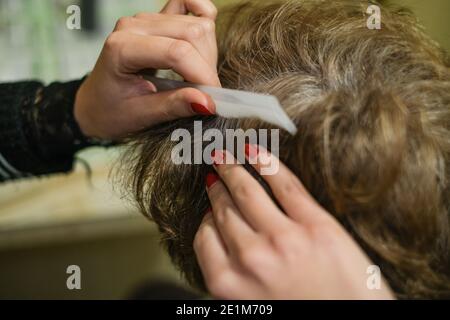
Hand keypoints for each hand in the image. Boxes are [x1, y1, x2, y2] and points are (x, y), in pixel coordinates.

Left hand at [74, 0, 219, 139]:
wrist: (96, 103)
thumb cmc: (111, 110)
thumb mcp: (140, 116)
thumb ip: (174, 106)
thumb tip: (208, 103)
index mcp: (122, 48)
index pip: (176, 51)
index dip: (202, 74)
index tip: (214, 99)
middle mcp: (134, 26)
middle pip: (192, 33)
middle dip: (206, 66)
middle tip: (205, 94)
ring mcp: (146, 19)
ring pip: (197, 24)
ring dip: (207, 53)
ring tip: (197, 79)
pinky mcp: (157, 19)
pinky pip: (188, 4)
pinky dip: (203, 17)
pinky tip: (204, 42)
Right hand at [194, 145, 394, 299]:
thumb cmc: (303, 317)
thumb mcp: (252, 307)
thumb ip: (233, 278)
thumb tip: (223, 243)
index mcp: (231, 285)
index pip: (205, 238)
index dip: (206, 219)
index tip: (210, 209)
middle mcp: (252, 258)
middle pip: (223, 212)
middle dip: (216, 188)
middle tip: (213, 173)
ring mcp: (284, 239)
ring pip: (246, 192)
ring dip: (231, 169)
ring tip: (224, 157)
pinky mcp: (316, 225)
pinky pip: (284, 184)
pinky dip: (265, 162)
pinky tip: (254, 151)